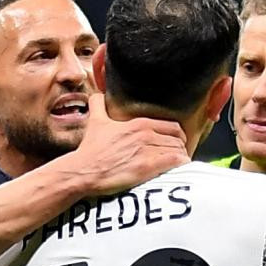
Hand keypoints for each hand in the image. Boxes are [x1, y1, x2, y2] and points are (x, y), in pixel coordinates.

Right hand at [66, 94, 188, 194]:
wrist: (84, 170)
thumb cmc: (91, 149)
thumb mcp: (95, 121)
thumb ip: (98, 105)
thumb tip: (97, 95)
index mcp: (139, 123)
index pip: (172, 126)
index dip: (177, 136)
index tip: (175, 143)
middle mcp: (146, 134)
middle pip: (178, 139)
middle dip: (180, 148)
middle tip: (177, 156)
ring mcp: (147, 150)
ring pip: (178, 150)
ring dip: (180, 157)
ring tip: (178, 165)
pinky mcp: (148, 167)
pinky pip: (175, 161)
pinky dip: (181, 164)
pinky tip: (179, 169)